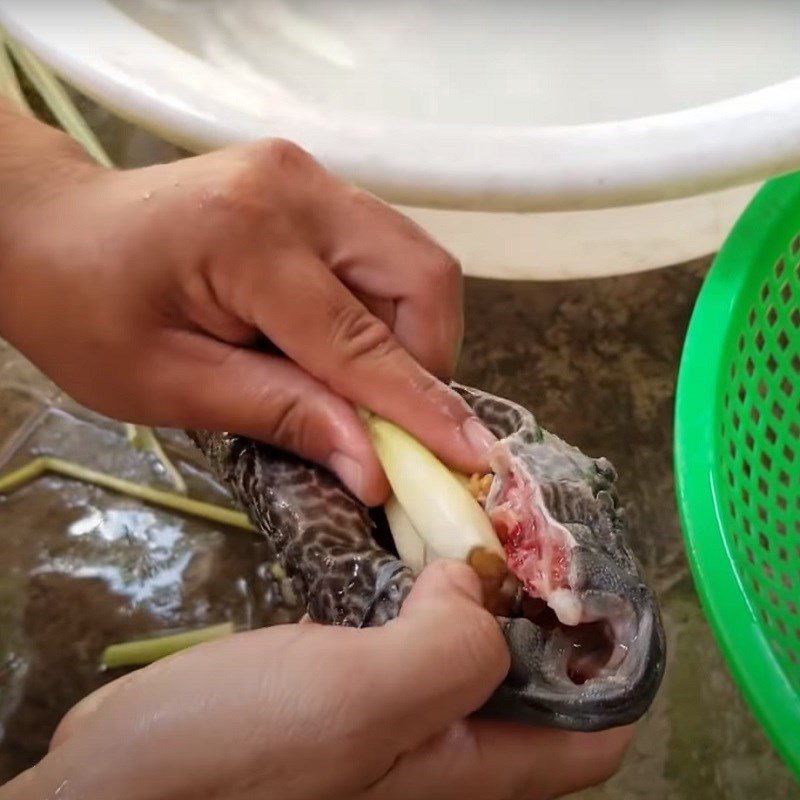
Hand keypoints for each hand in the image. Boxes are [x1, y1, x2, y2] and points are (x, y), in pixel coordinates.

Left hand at [0, 110, 495, 504]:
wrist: (48, 230)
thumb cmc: (82, 312)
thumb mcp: (168, 385)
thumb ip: (279, 415)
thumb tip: (371, 468)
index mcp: (247, 240)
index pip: (362, 340)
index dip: (421, 407)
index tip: (472, 458)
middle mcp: (297, 189)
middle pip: (421, 277)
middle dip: (426, 361)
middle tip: (388, 420)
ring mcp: (309, 177)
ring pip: (414, 261)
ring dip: (410, 336)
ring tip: (359, 384)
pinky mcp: (312, 186)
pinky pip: (384, 253)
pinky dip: (385, 310)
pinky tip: (341, 342)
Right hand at [2, 562, 630, 799]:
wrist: (116, 782)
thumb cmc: (233, 760)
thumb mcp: (357, 703)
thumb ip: (447, 647)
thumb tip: (476, 580)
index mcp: (466, 770)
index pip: (594, 732)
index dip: (615, 658)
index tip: (599, 574)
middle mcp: (439, 746)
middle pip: (533, 675)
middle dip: (542, 600)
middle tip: (529, 522)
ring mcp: (387, 712)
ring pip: (466, 639)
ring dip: (476, 582)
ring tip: (472, 514)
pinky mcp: (339, 677)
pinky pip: (403, 622)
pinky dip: (415, 580)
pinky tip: (401, 538)